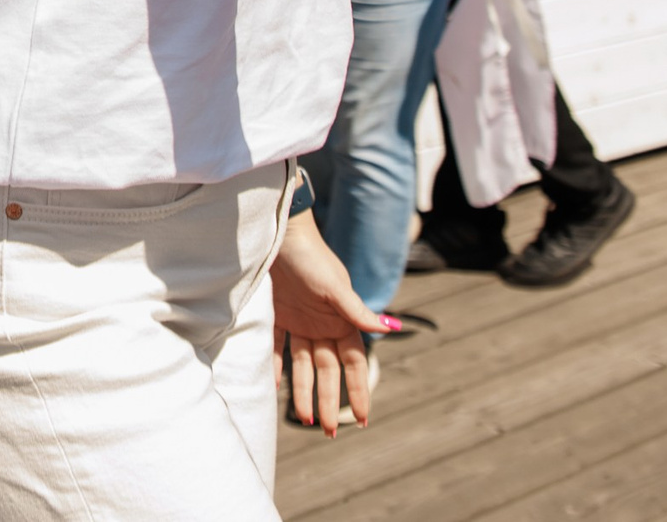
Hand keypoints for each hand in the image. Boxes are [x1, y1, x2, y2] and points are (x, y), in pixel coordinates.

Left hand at [272, 209, 391, 434]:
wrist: (279, 234)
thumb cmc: (311, 258)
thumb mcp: (335, 287)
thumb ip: (357, 311)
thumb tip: (390, 328)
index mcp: (343, 321)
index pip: (354, 364)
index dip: (359, 390)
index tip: (363, 419)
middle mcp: (324, 326)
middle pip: (329, 371)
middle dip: (330, 401)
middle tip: (330, 432)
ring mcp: (301, 322)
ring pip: (305, 366)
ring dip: (304, 392)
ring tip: (303, 420)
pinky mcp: (278, 316)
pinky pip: (277, 349)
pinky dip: (277, 368)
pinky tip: (276, 389)